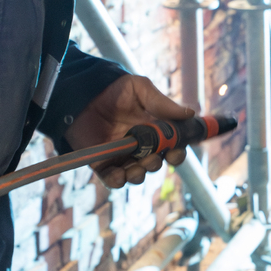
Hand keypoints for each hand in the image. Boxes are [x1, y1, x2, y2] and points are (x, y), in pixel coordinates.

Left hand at [66, 75, 193, 188]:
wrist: (80, 92)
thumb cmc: (113, 89)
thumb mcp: (139, 89)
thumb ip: (162, 103)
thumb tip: (190, 113)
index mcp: (154, 131)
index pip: (172, 147)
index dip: (177, 152)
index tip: (176, 152)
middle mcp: (140, 146)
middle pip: (156, 163)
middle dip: (156, 164)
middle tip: (152, 158)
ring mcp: (121, 156)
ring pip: (136, 174)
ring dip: (140, 174)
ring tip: (137, 168)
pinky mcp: (102, 163)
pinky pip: (113, 179)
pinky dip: (118, 181)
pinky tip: (119, 176)